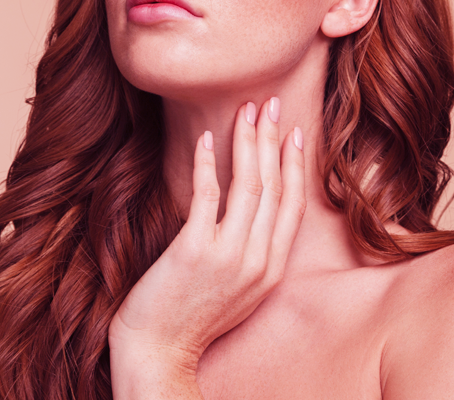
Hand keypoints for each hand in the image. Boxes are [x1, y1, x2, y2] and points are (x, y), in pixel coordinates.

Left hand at [108, 98, 306, 383]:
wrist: (158, 351)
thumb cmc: (191, 317)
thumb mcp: (238, 289)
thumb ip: (252, 252)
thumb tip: (252, 212)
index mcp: (272, 269)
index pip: (293, 205)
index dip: (295, 165)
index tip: (295, 132)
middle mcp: (257, 260)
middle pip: (273, 186)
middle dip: (273, 139)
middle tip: (272, 103)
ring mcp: (228, 255)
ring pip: (248, 185)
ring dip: (247, 142)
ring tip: (246, 110)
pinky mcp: (194, 250)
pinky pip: (207, 195)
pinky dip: (207, 163)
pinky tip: (206, 139)